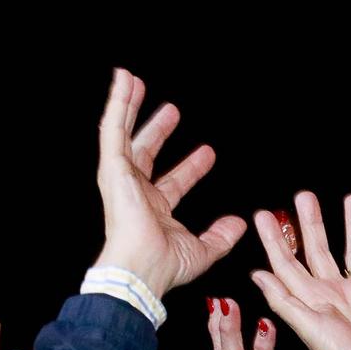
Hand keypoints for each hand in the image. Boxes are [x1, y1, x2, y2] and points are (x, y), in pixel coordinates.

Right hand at [94, 68, 245, 297]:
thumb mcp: (202, 250)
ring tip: (134, 81)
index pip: (174, 182)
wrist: (142, 267)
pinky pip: (112, 129)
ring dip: (129, 106)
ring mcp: (121, 178)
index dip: (192, 168)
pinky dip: (117, 104)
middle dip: (158, 130)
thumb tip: (238, 224)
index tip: (209, 153)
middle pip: (146, 152)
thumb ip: (221, 237)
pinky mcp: (113, 168)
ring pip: (123, 133)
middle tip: (172, 110)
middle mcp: (135, 192)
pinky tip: (122, 81)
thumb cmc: (164, 266)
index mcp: (154, 210)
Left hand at [248, 192, 350, 349]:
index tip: (263, 214)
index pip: (288, 264)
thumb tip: (256, 274)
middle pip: (319, 251)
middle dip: (311, 223)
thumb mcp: (309, 327)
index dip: (275, 240)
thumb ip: (285, 299)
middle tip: (304, 196)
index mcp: (311, 300)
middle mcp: (335, 293)